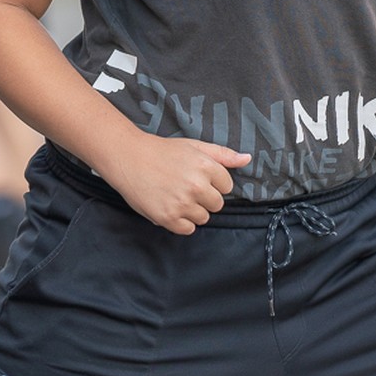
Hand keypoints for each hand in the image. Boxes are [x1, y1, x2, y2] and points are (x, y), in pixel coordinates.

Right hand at [102, 133, 251, 233]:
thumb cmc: (162, 152)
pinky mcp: (167, 217)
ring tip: (175, 196)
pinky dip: (181, 222)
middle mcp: (196, 186)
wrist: (128, 158)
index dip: (213, 183)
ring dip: (192, 211)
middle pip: (217, 205)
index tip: (196, 178)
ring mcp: (182, 203)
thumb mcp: (194, 147)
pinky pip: (188, 229)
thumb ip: (222, 155)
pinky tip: (170, 207)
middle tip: (184, 187)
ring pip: (203, 218)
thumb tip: (247, 159)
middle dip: (204, 198)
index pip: (226, 186)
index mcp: (206, 166)